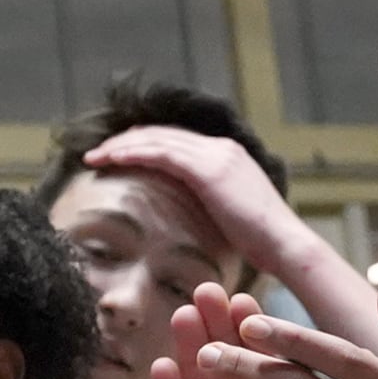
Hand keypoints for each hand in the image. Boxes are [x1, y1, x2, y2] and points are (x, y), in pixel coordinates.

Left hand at [81, 126, 305, 274]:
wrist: (284, 244)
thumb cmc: (260, 242)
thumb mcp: (230, 213)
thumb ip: (209, 203)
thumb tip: (190, 215)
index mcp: (226, 155)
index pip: (176, 140)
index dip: (144, 143)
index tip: (118, 153)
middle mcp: (220, 148)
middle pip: (162, 134)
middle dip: (126, 141)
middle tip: (98, 152)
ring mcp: (215, 156)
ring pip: (157, 140)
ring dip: (121, 146)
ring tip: (94, 157)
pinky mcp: (208, 170)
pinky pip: (161, 154)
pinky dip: (134, 154)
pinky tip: (112, 160)